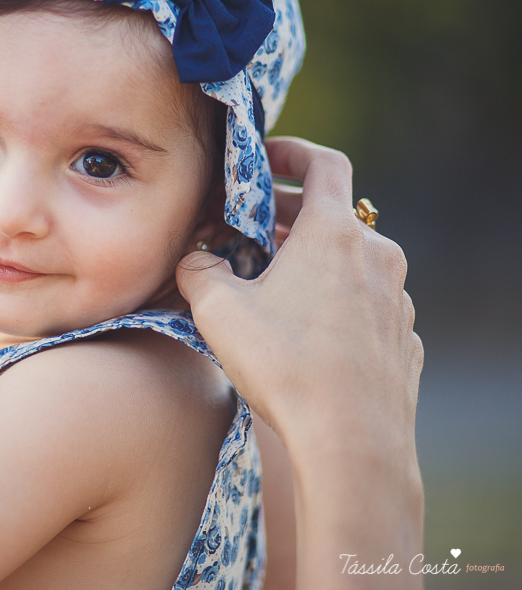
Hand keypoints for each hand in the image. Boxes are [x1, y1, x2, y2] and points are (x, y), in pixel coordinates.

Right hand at [176, 137, 423, 587]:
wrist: (351, 442)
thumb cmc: (284, 365)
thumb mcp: (217, 308)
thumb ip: (196, 270)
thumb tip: (192, 260)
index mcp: (333, 233)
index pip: (323, 163)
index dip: (292, 151)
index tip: (265, 157)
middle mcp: (374, 256)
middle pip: (332, 214)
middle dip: (286, 215)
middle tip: (248, 229)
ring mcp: (395, 300)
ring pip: (350, 261)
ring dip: (311, 261)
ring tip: (270, 285)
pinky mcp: (401, 340)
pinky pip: (365, 304)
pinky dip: (334, 301)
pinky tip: (302, 333)